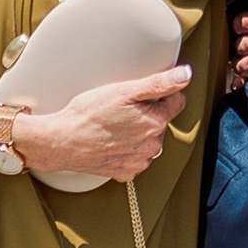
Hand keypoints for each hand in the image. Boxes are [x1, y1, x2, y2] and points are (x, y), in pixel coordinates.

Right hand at [4, 66, 190, 184]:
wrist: (62, 141)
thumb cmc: (89, 114)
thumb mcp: (124, 91)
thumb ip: (159, 83)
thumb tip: (185, 75)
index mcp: (156, 123)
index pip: (177, 102)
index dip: (161, 94)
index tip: (142, 94)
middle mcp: (152, 146)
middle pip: (161, 122)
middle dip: (147, 114)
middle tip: (122, 109)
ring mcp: (139, 161)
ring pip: (148, 141)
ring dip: (138, 133)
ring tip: (114, 126)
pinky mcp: (125, 172)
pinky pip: (134, 158)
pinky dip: (126, 151)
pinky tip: (111, 141)